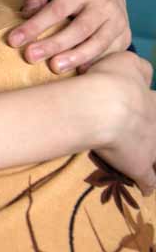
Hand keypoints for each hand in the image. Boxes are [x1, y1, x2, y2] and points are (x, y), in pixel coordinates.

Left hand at [8, 0, 129, 72]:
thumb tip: (27, 12)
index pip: (57, 10)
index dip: (35, 26)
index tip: (13, 40)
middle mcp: (103, 5)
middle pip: (78, 29)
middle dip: (53, 45)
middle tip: (30, 56)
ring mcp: (117, 22)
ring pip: (97, 43)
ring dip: (75, 57)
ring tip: (54, 68)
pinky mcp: (123, 37)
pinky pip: (109, 53)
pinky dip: (94, 64)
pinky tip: (78, 74)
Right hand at [83, 52, 155, 194]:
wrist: (102, 106)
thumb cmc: (110, 80)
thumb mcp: (126, 61)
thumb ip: (138, 68)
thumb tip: (145, 75)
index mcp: (152, 101)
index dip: (151, 108)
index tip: (146, 112)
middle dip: (154, 134)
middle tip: (147, 135)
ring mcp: (151, 147)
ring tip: (153, 163)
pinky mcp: (139, 165)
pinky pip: (149, 180)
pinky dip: (148, 185)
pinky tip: (148, 190)